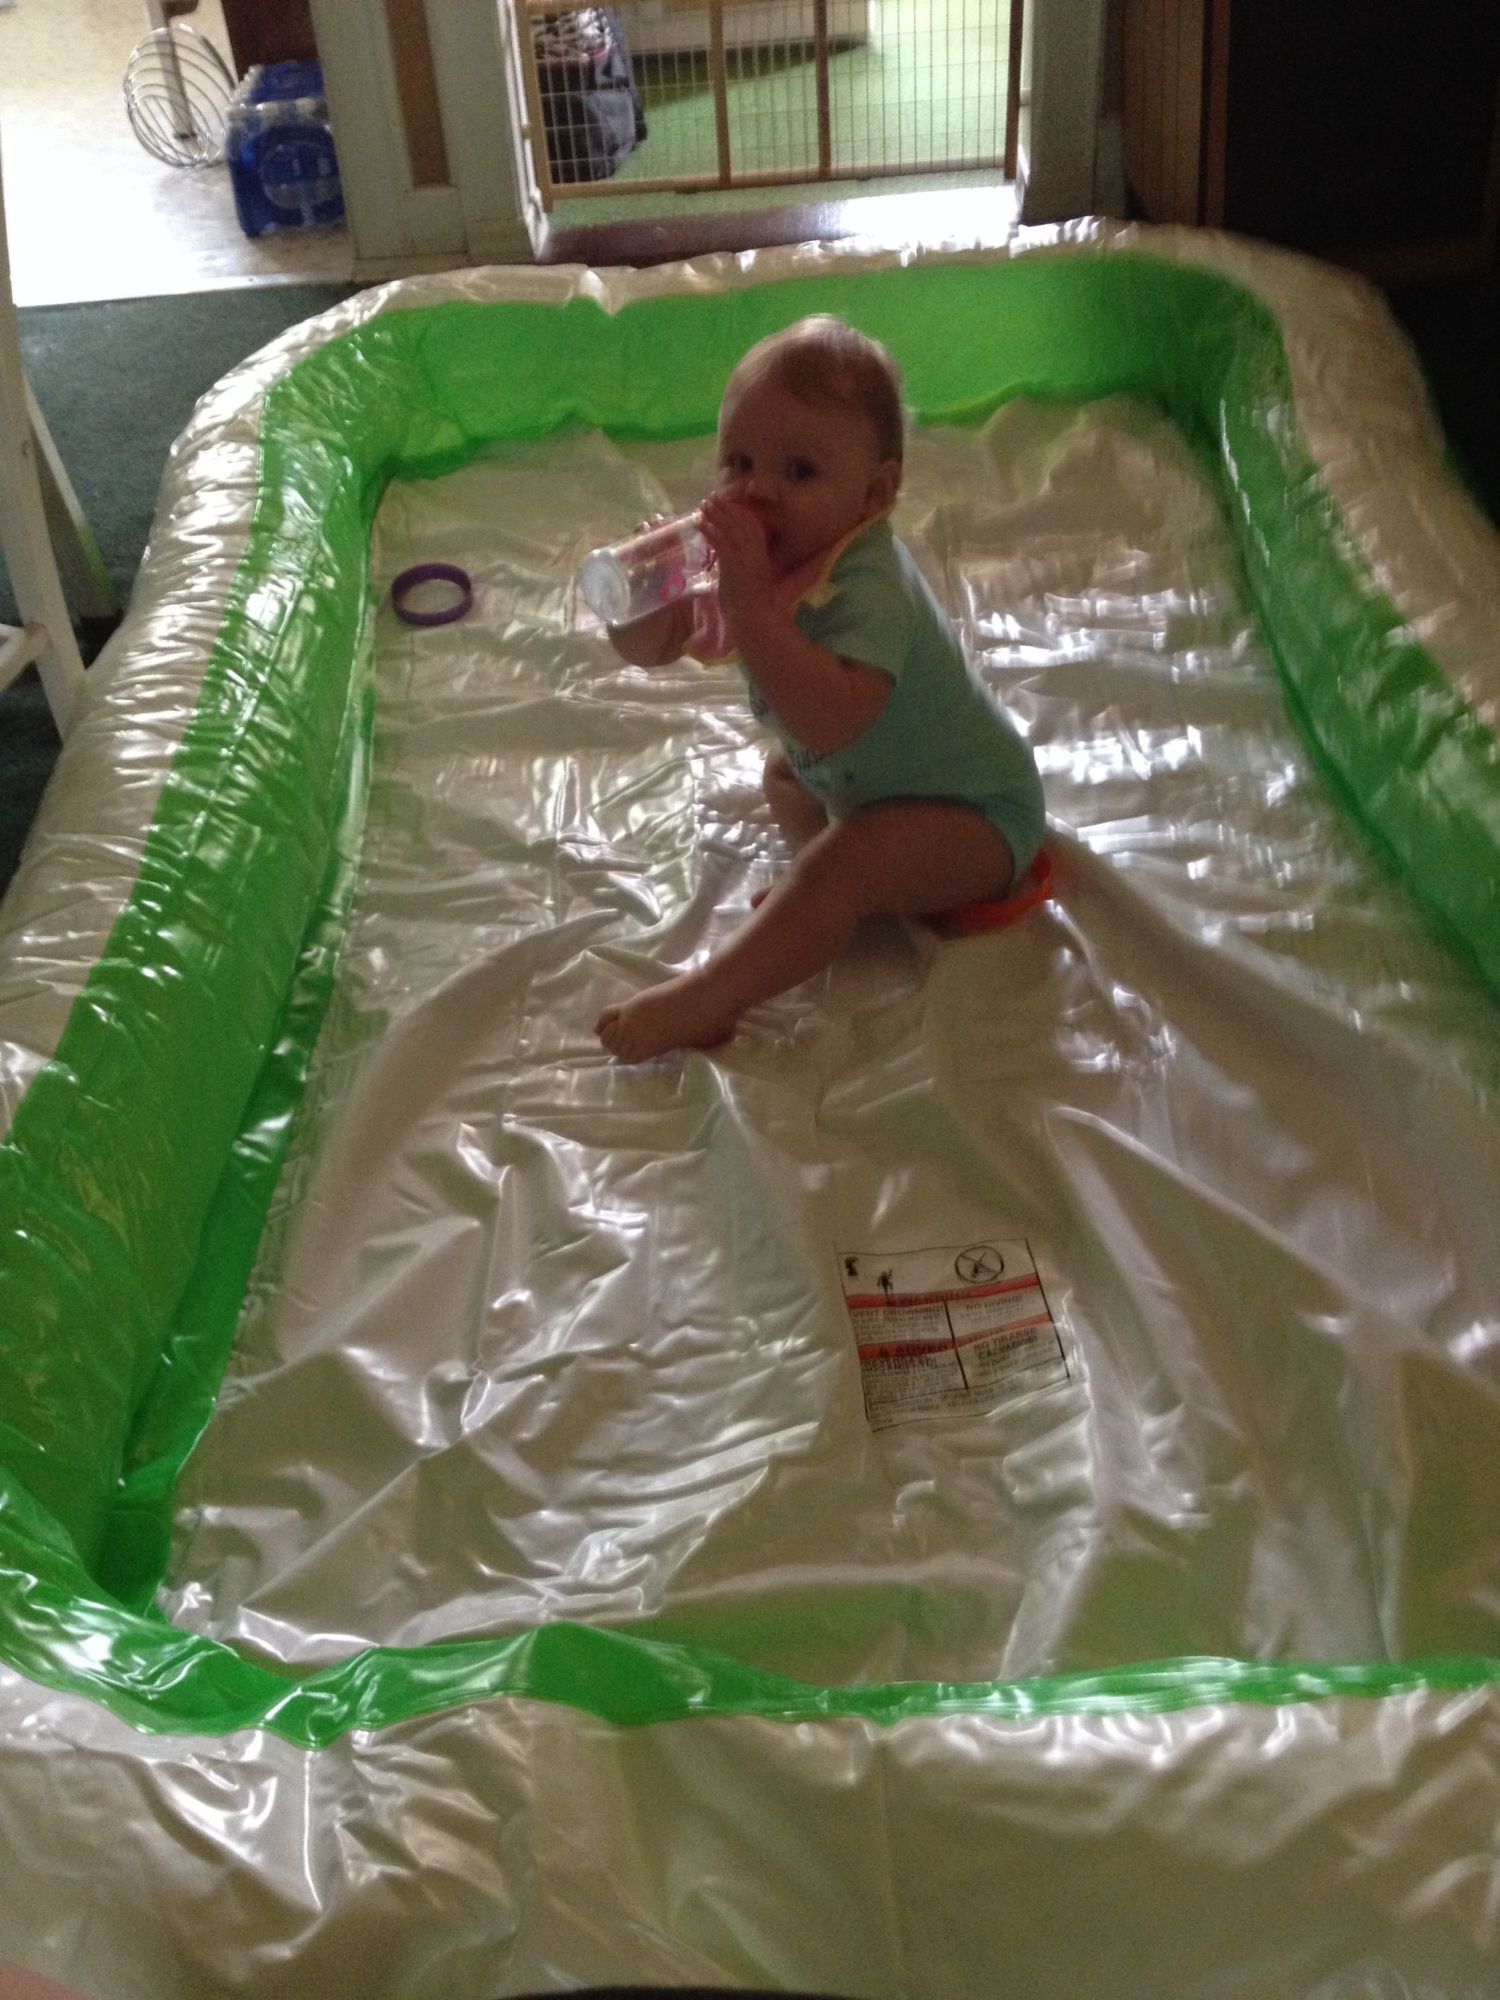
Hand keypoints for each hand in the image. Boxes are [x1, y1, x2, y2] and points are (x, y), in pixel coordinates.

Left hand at [699, 491, 773, 628]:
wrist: (755, 620)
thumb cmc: (751, 608)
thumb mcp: (746, 581)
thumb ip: (737, 568)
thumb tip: (726, 561)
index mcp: (761, 556)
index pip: (752, 527)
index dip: (739, 513)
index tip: (727, 503)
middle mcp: (755, 553)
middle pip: (741, 523)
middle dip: (726, 509)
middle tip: (712, 497)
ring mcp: (746, 558)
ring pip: (731, 530)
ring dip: (717, 515)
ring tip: (704, 505)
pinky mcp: (735, 566)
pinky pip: (722, 543)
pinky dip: (711, 532)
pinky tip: (702, 523)